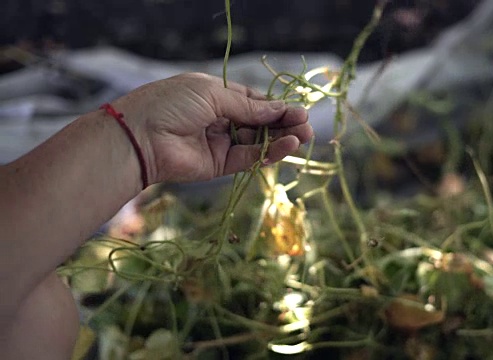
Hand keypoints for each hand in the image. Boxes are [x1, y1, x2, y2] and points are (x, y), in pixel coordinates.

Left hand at [112, 73, 312, 183]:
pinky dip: (269, 153)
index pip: (254, 102)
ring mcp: (221, 142)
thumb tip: (279, 109)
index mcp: (217, 96)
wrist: (140, 137)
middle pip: (260, 122)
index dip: (276, 106)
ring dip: (281, 139)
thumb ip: (248, 106)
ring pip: (258, 141)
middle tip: (307, 126)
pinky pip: (250, 158)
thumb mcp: (213, 94)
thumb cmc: (171, 104)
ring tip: (303, 137)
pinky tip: (287, 146)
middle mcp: (221, 119)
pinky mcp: (220, 165)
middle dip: (284, 124)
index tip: (298, 110)